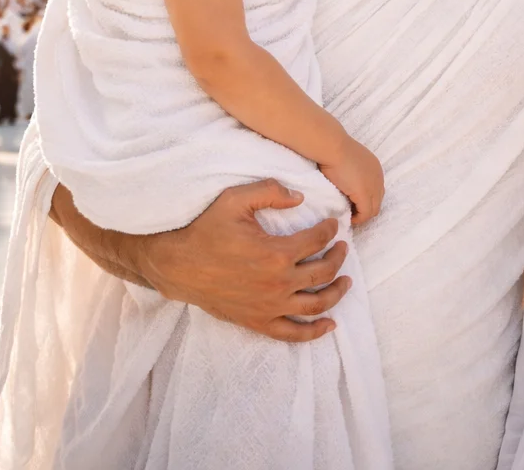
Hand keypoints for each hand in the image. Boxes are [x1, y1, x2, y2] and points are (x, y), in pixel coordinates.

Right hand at [138, 179, 350, 341]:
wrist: (177, 265)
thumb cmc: (205, 230)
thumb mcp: (234, 199)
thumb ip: (270, 191)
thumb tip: (300, 197)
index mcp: (277, 253)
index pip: (318, 240)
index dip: (330, 229)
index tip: (332, 224)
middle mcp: (279, 283)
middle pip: (324, 272)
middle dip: (339, 257)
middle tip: (342, 248)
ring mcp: (270, 306)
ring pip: (317, 304)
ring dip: (337, 293)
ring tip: (346, 281)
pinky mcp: (258, 321)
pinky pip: (293, 333)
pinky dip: (315, 332)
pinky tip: (329, 325)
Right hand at [318, 135, 384, 224]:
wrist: (331, 146)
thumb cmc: (334, 150)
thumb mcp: (348, 161)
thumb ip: (352, 172)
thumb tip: (345, 183)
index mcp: (375, 168)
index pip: (376, 190)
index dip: (365, 200)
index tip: (352, 204)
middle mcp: (378, 177)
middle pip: (377, 201)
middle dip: (365, 209)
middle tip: (352, 214)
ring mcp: (373, 186)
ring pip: (374, 209)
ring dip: (362, 215)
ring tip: (350, 217)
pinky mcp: (364, 194)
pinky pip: (366, 213)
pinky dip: (358, 218)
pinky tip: (349, 218)